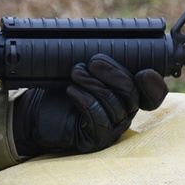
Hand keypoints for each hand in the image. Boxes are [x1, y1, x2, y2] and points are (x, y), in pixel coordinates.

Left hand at [12, 54, 167, 156]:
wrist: (31, 114)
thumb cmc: (56, 91)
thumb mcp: (80, 71)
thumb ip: (98, 63)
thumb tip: (107, 44)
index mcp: (125, 96)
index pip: (153, 95)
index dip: (154, 84)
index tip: (143, 72)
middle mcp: (123, 114)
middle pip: (133, 94)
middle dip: (113, 73)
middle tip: (90, 62)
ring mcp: (110, 130)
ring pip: (115, 104)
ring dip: (92, 83)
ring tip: (74, 74)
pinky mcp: (95, 140)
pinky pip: (98, 116)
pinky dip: (84, 98)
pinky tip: (71, 90)